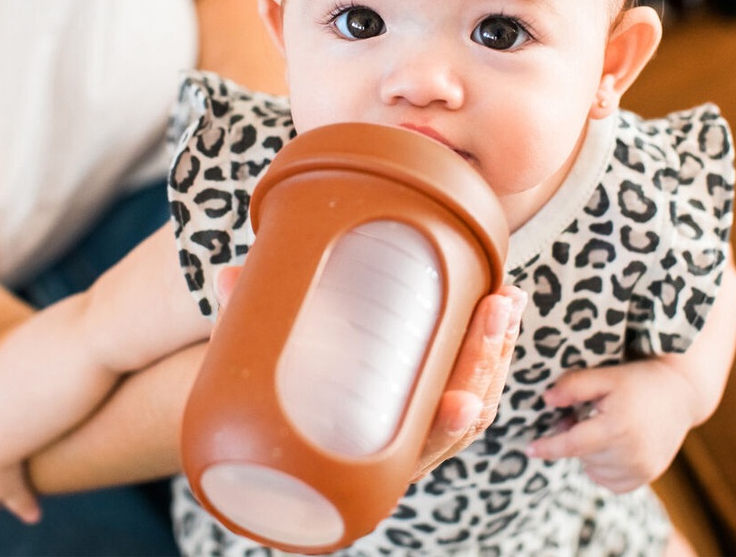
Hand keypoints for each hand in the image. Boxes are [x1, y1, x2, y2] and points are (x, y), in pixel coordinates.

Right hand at [217, 270, 525, 480]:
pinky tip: (502, 304)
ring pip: (478, 399)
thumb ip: (243, 325)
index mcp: (363, 460)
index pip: (415, 453)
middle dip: (485, 363)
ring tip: (508, 296)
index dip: (443, 430)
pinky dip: (492, 346)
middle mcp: (400, 449)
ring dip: (498, 349)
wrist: (278, 418)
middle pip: (461, 420)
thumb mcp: (253, 367)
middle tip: (495, 308)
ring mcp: (420, 424)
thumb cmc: (270, 400)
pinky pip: (475, 381)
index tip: (461, 403)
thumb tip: (227, 276)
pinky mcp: (430, 395)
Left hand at [525, 359, 696, 491]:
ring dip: (589, 453)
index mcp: (618, 427)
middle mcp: (632, 454)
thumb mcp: (604, 375)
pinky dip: (603, 468)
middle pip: (582, 455)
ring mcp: (643, 469)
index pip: (573, 444)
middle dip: (574, 437)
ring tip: (601, 426)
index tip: (528, 449)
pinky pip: (611, 482)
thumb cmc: (636, 381)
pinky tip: (612, 444)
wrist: (679, 395)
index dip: (548, 447)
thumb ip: (573, 386)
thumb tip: (546, 400)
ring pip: (594, 471)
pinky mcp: (648, 476)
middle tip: (584, 414)